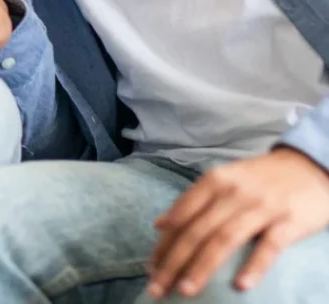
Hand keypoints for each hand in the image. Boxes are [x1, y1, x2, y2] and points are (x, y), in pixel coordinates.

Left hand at [147, 147, 328, 298]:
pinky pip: (269, 246)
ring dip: (203, 266)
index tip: (150, 269)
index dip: (164, 244)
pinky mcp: (288, 220)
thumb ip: (192, 202)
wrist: (307, 165)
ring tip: (185, 290)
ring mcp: (260, 206)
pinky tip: (239, 286)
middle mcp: (233, 192)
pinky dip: (253, 265)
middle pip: (198, 230)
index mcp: (214, 181)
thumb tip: (159, 224)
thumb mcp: (222, 181)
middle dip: (174, 261)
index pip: (181, 216)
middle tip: (157, 288)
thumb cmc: (258, 179)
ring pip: (225, 239)